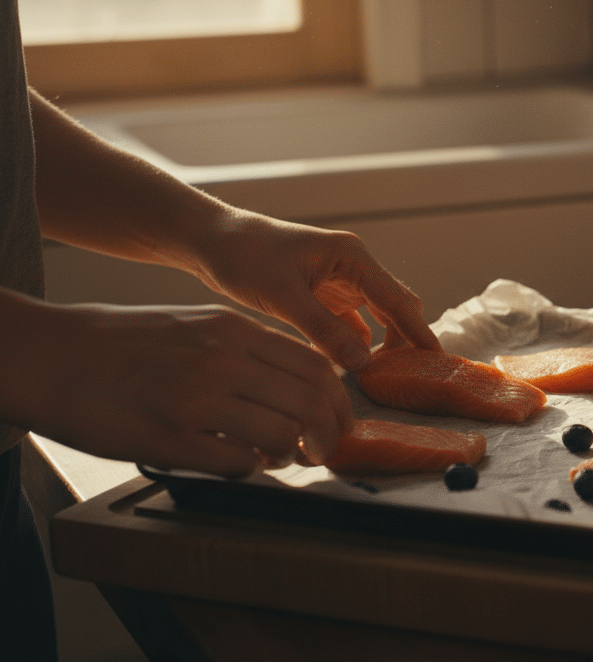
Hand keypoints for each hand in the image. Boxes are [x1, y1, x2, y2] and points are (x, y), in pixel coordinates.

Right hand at [9, 302, 350, 476]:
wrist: (52, 356)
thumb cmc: (123, 343)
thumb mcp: (196, 325)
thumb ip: (246, 349)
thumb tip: (294, 384)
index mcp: (233, 331)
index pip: (315, 366)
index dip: (338, 401)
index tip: (339, 420)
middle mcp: (222, 361)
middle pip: (310, 403)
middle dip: (329, 434)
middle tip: (324, 450)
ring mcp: (196, 401)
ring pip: (281, 435)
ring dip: (292, 454)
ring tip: (283, 457)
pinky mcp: (170, 439)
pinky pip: (238, 463)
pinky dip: (253, 469)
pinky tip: (244, 463)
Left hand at [188, 211, 440, 370]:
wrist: (210, 241)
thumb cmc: (243, 257)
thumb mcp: (284, 297)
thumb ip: (325, 330)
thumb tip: (363, 363)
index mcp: (352, 259)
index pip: (398, 301)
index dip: (419, 333)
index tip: (437, 361)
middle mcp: (353, 268)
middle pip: (396, 308)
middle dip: (405, 340)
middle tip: (410, 378)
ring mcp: (339, 281)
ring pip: (376, 317)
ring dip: (381, 344)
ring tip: (384, 378)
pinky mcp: (323, 294)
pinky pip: (351, 323)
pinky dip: (354, 343)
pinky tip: (349, 367)